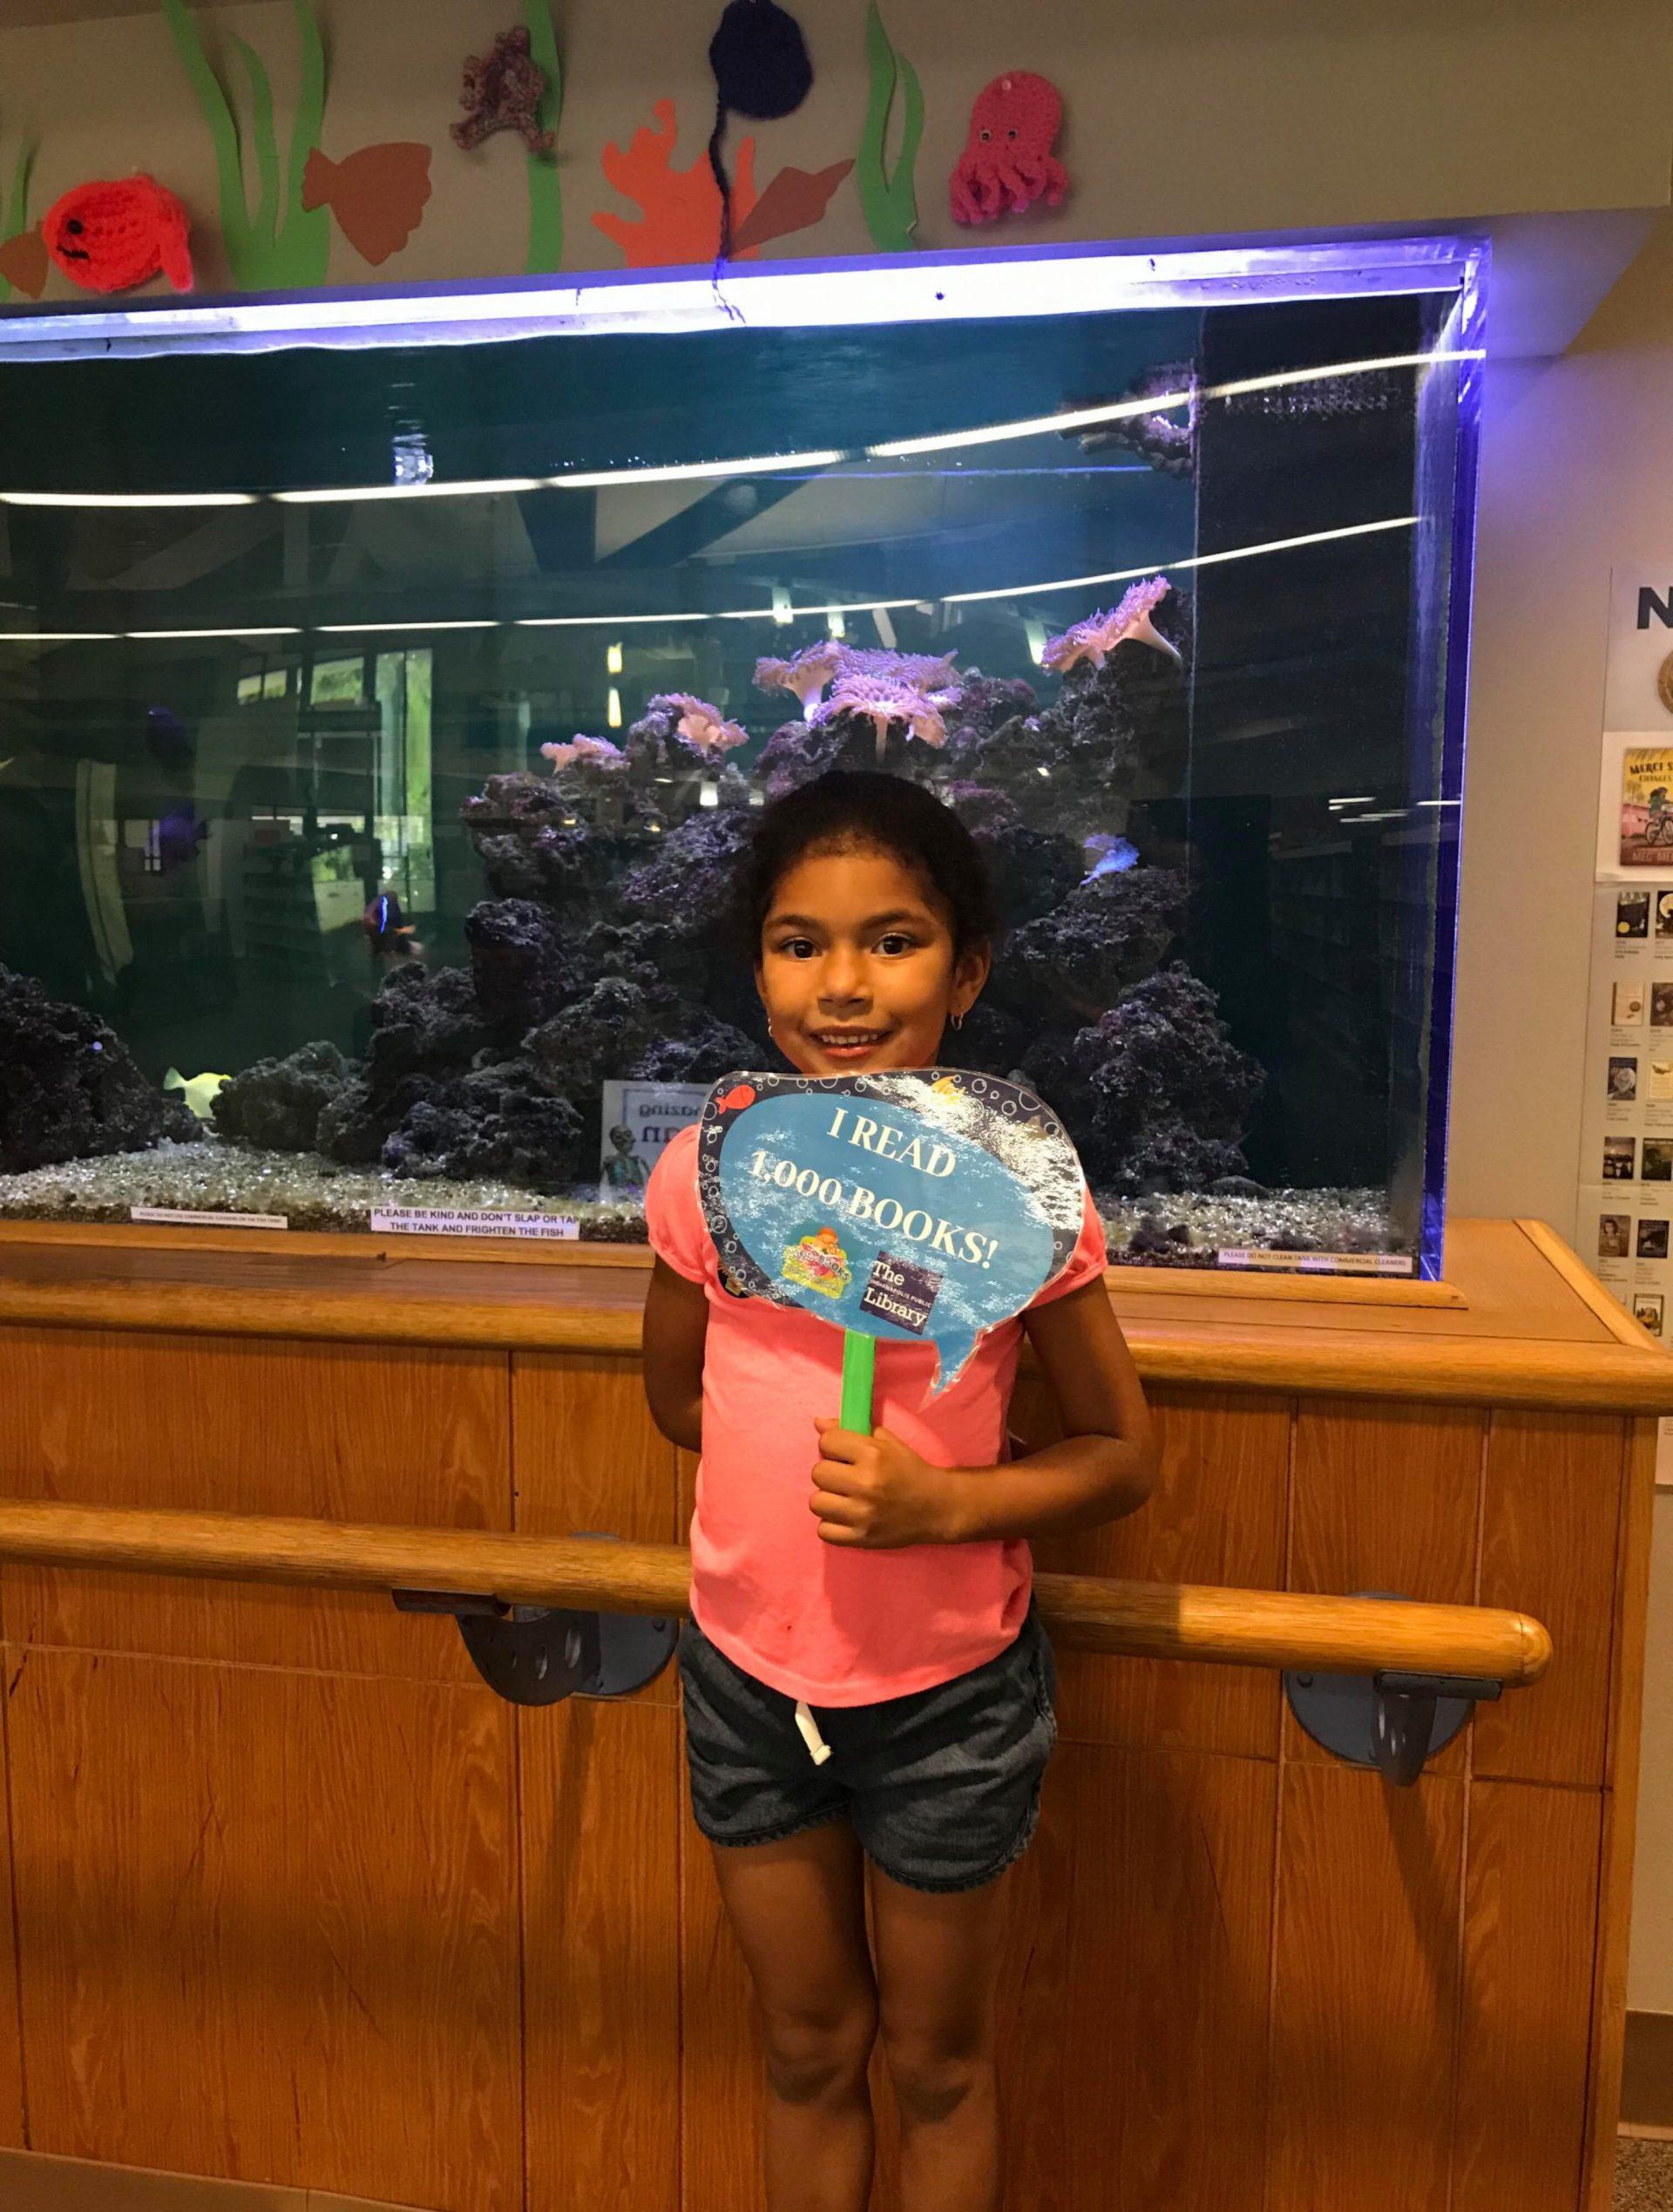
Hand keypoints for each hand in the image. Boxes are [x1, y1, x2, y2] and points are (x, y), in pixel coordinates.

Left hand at [809, 1417, 961, 1548]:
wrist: (938, 1507)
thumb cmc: (910, 1471)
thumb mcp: (887, 1443)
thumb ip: (852, 1430)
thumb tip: (818, 1424)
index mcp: (873, 1455)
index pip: (827, 1442)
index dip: (833, 1446)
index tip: (843, 1454)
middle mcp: (866, 1483)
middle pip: (818, 1473)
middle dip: (830, 1473)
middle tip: (845, 1478)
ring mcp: (862, 1514)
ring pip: (816, 1503)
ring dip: (828, 1500)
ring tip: (845, 1500)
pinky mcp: (861, 1538)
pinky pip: (824, 1531)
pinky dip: (832, 1525)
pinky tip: (846, 1518)